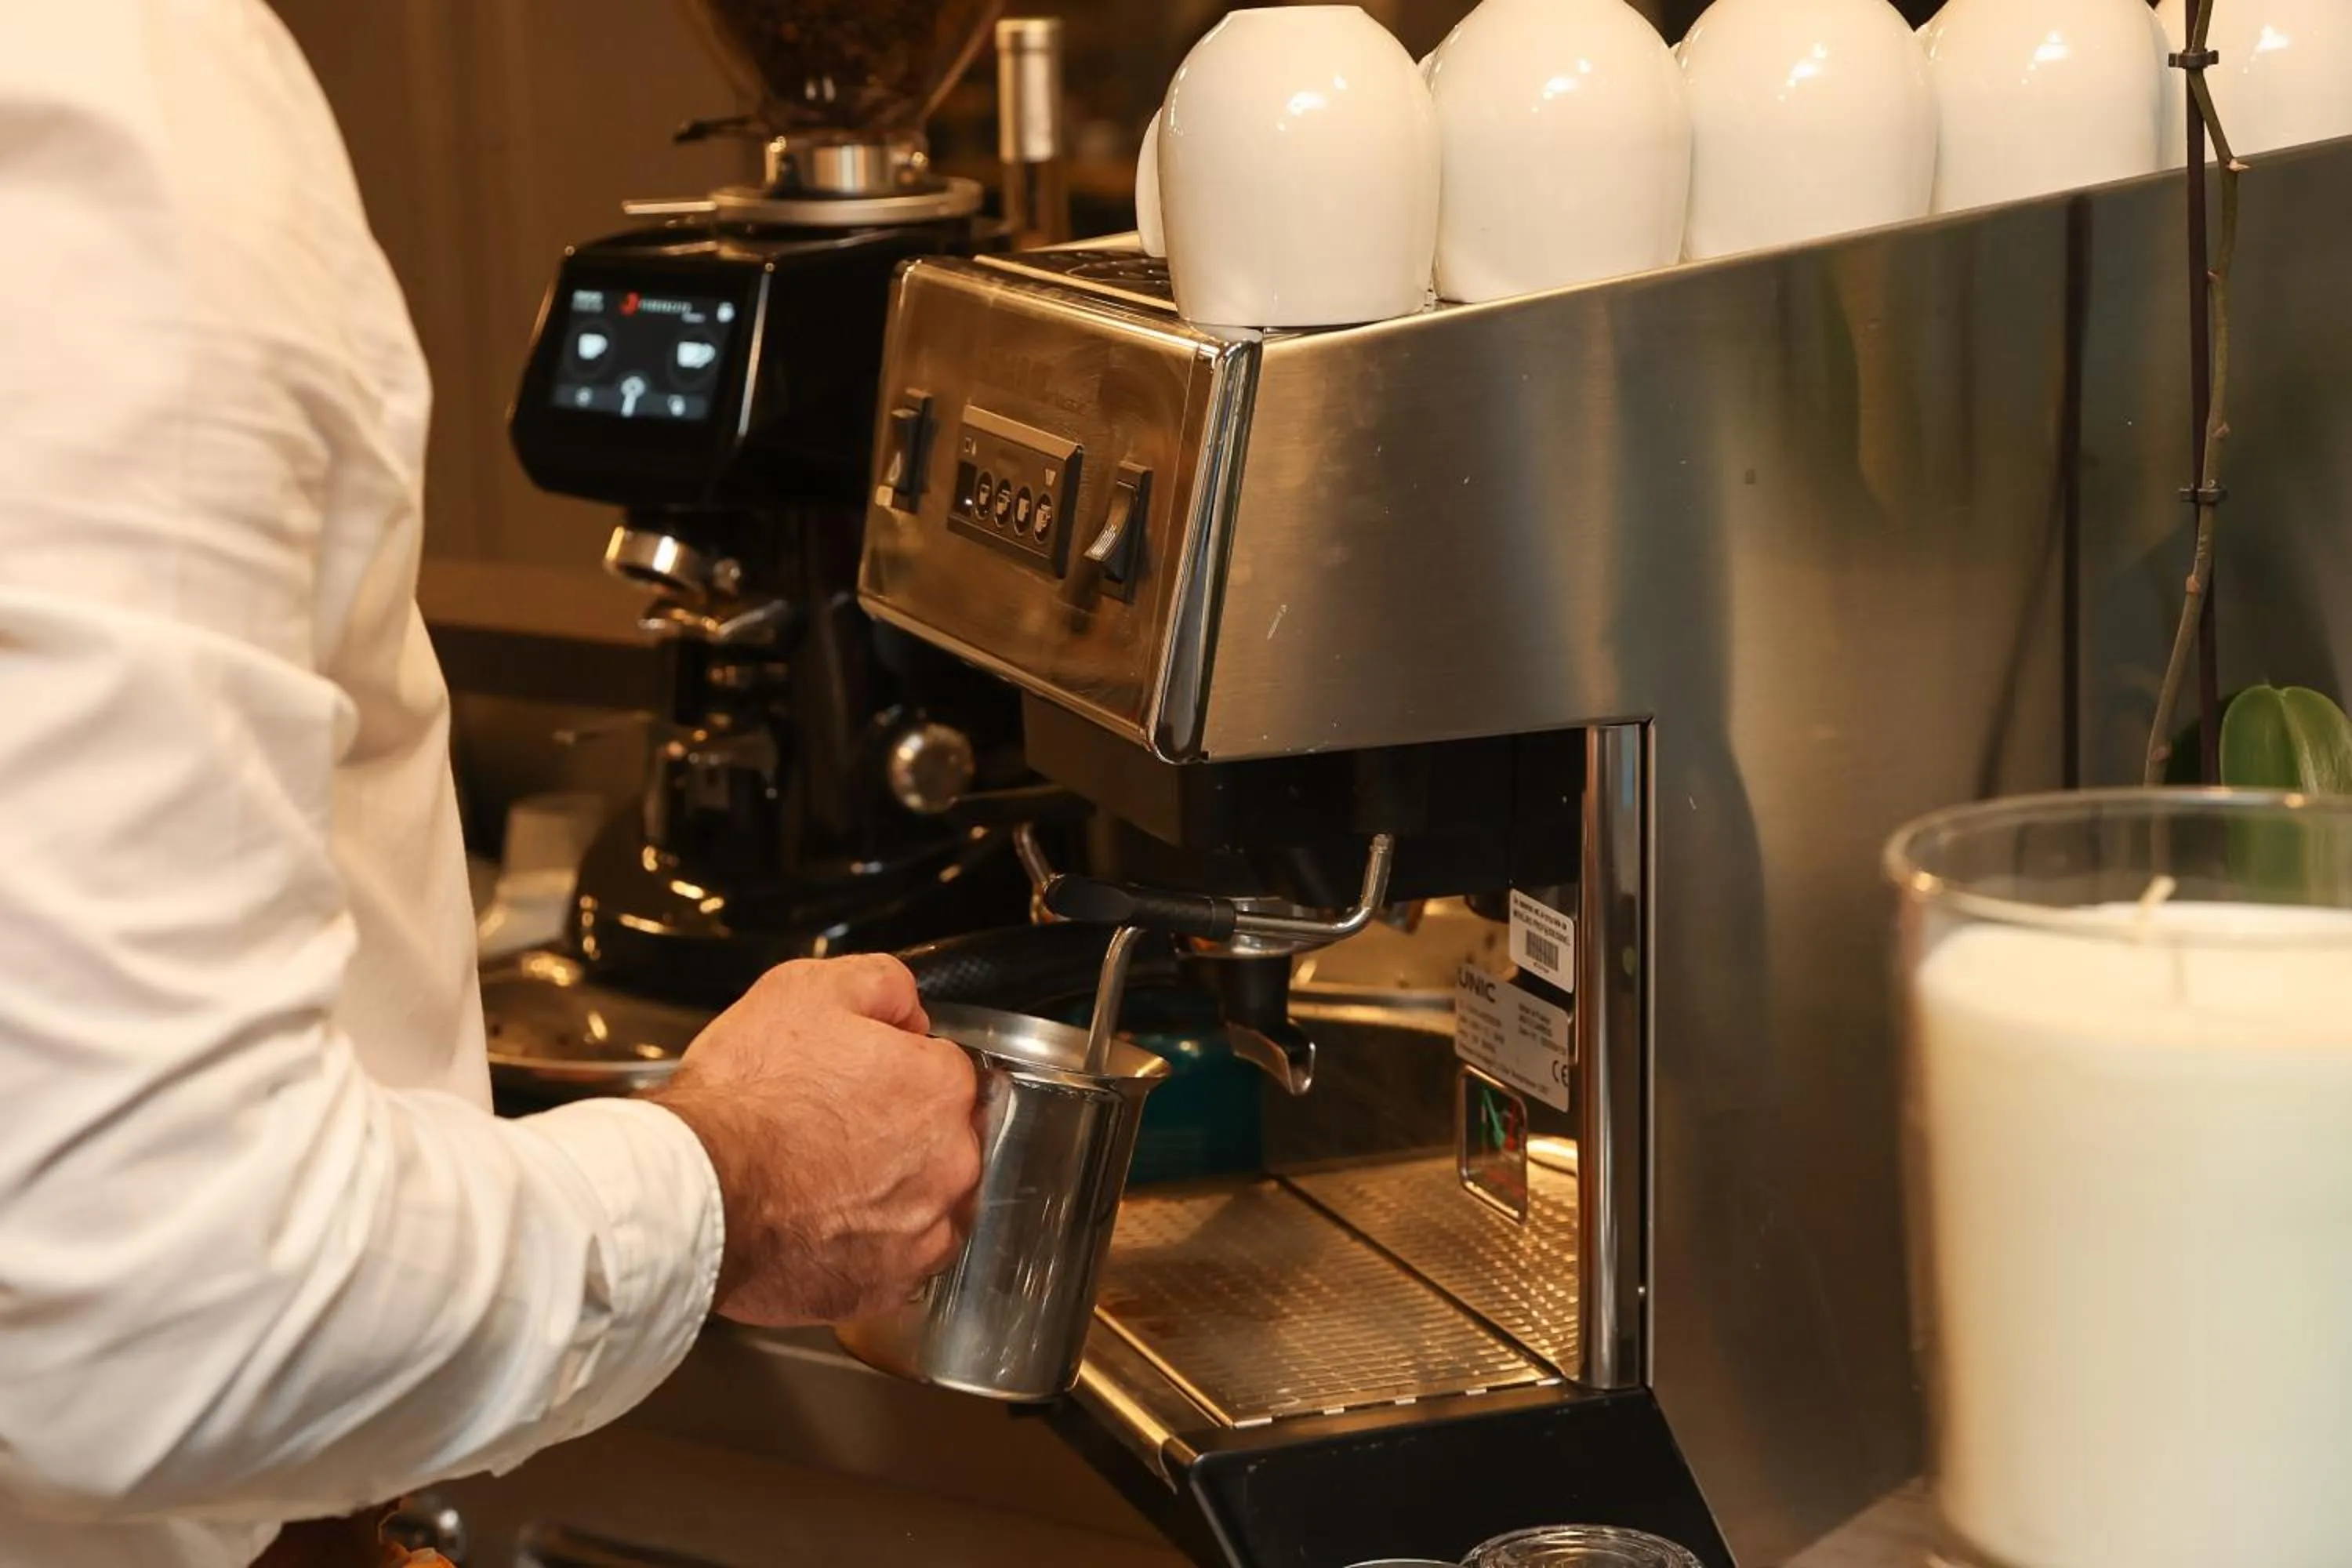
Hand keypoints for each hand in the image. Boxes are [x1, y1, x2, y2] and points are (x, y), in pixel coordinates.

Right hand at [652, 955, 978, 1326]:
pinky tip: (819, 1229)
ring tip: (821, 1185)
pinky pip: (892, 1264)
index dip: (892, 1070)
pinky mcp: (886, 1288)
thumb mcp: (806, 989)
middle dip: (897, 1136)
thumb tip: (908, 1012)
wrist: (695, 1188)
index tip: (852, 1081)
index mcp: (941, 1088)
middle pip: (940, 1141)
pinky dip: (864, 1251)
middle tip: (829, 1133)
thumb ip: (882, 986)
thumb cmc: (744, 1095)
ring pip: (924, 1206)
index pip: (941, 1070)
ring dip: (889, 1196)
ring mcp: (922, 1233)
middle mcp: (950, 1164)